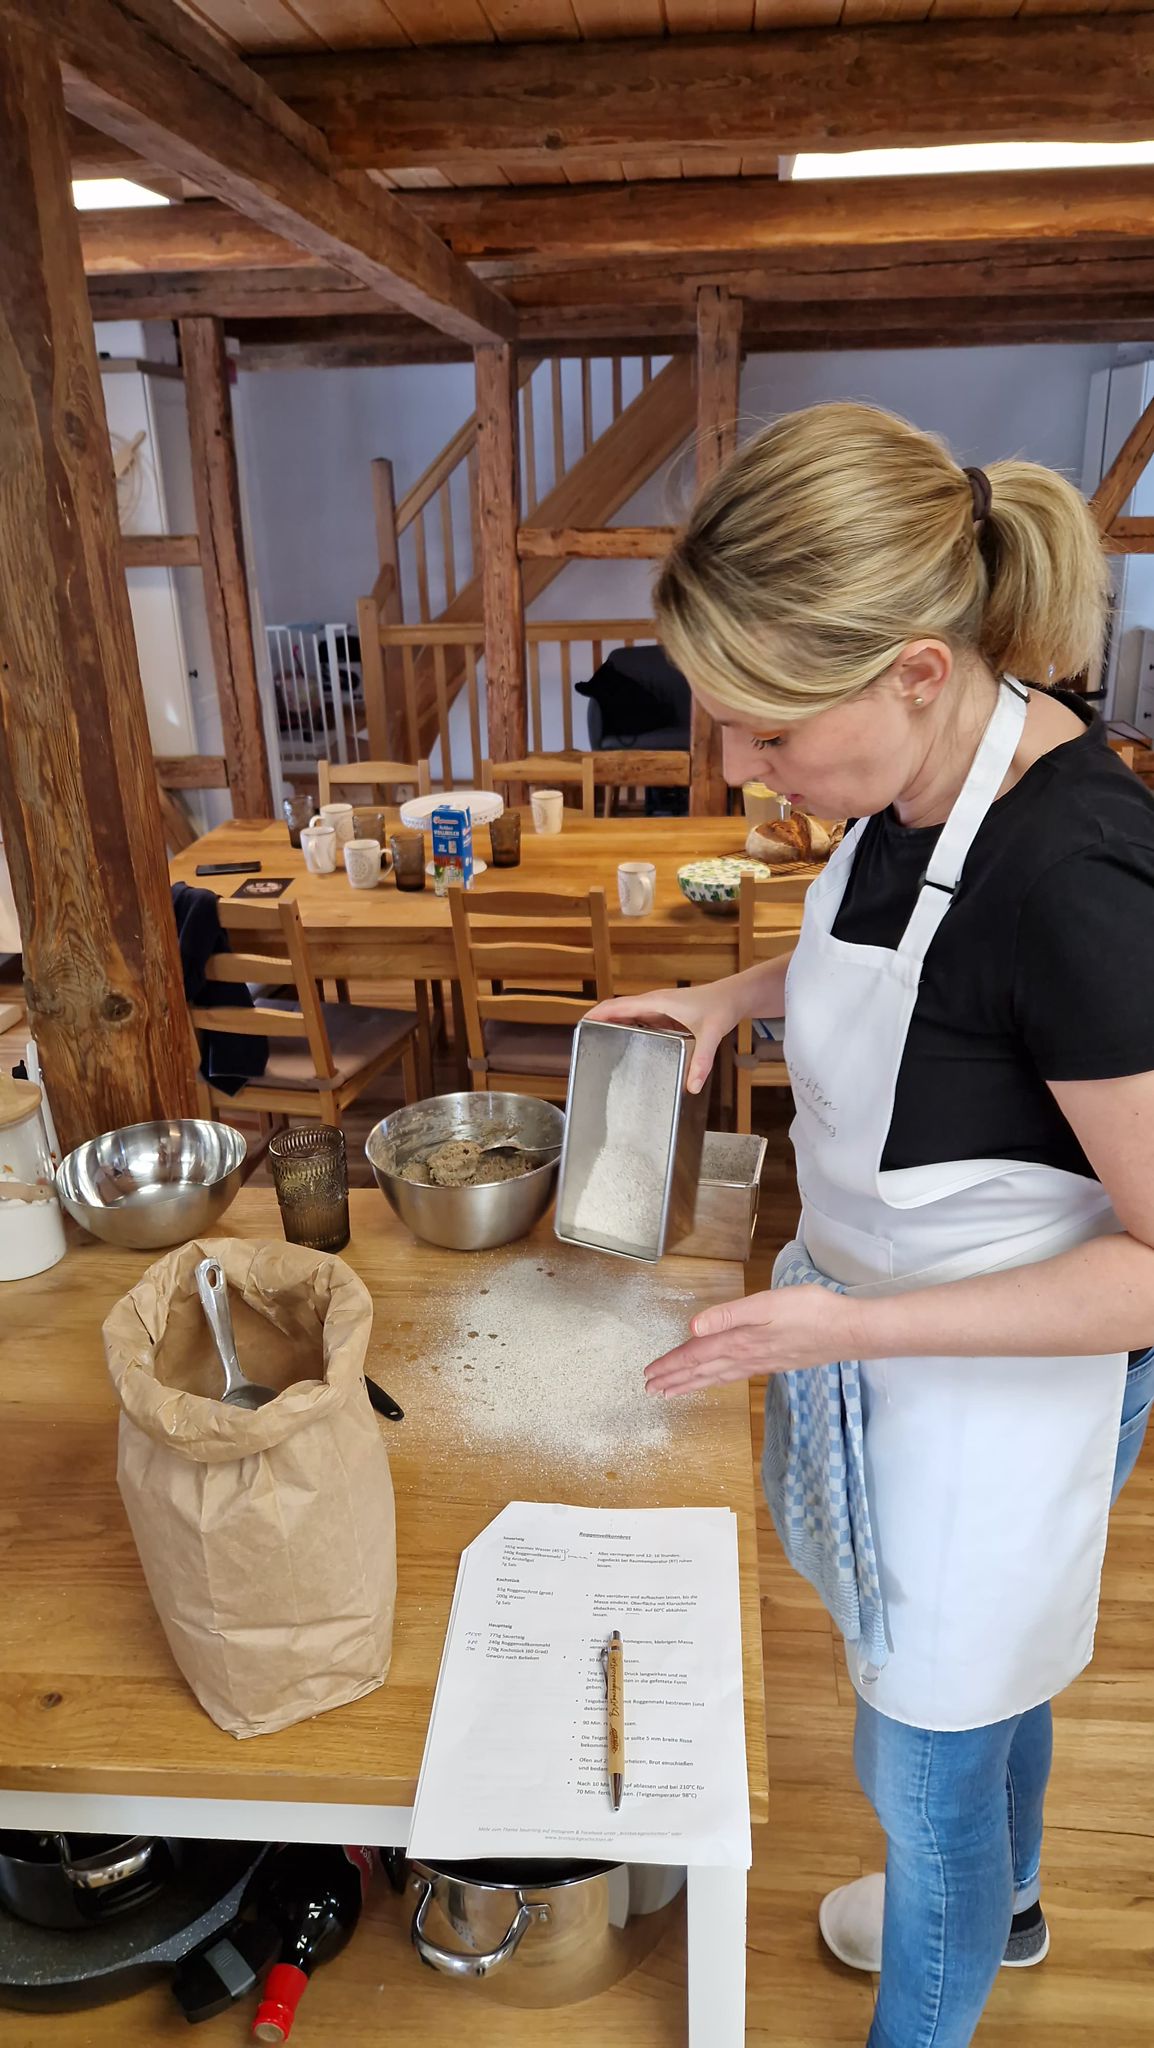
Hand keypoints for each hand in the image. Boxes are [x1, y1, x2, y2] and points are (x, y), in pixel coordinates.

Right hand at [583, 983, 738, 1092]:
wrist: (735, 996)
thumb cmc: (722, 1007)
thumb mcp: (712, 1033)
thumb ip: (702, 1059)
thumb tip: (692, 1086)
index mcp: (656, 1002)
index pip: (617, 1005)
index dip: (597, 1014)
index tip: (580, 1026)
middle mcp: (654, 1003)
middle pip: (618, 1011)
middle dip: (600, 1024)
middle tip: (585, 1044)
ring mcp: (659, 1009)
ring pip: (629, 1016)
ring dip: (614, 1027)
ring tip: (600, 1048)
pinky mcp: (666, 1016)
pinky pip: (641, 1022)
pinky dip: (630, 1031)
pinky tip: (628, 1048)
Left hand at [645, 1286, 858, 1395]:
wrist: (847, 1331)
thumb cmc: (810, 1311)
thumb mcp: (766, 1304)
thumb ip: (727, 1315)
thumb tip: (692, 1328)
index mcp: (739, 1341)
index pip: (695, 1355)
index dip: (670, 1364)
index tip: (648, 1375)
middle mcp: (746, 1356)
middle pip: (701, 1371)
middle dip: (674, 1380)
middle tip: (650, 1390)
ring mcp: (760, 1362)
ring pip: (716, 1376)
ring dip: (692, 1383)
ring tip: (672, 1391)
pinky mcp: (773, 1362)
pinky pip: (733, 1375)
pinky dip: (715, 1379)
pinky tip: (716, 1378)